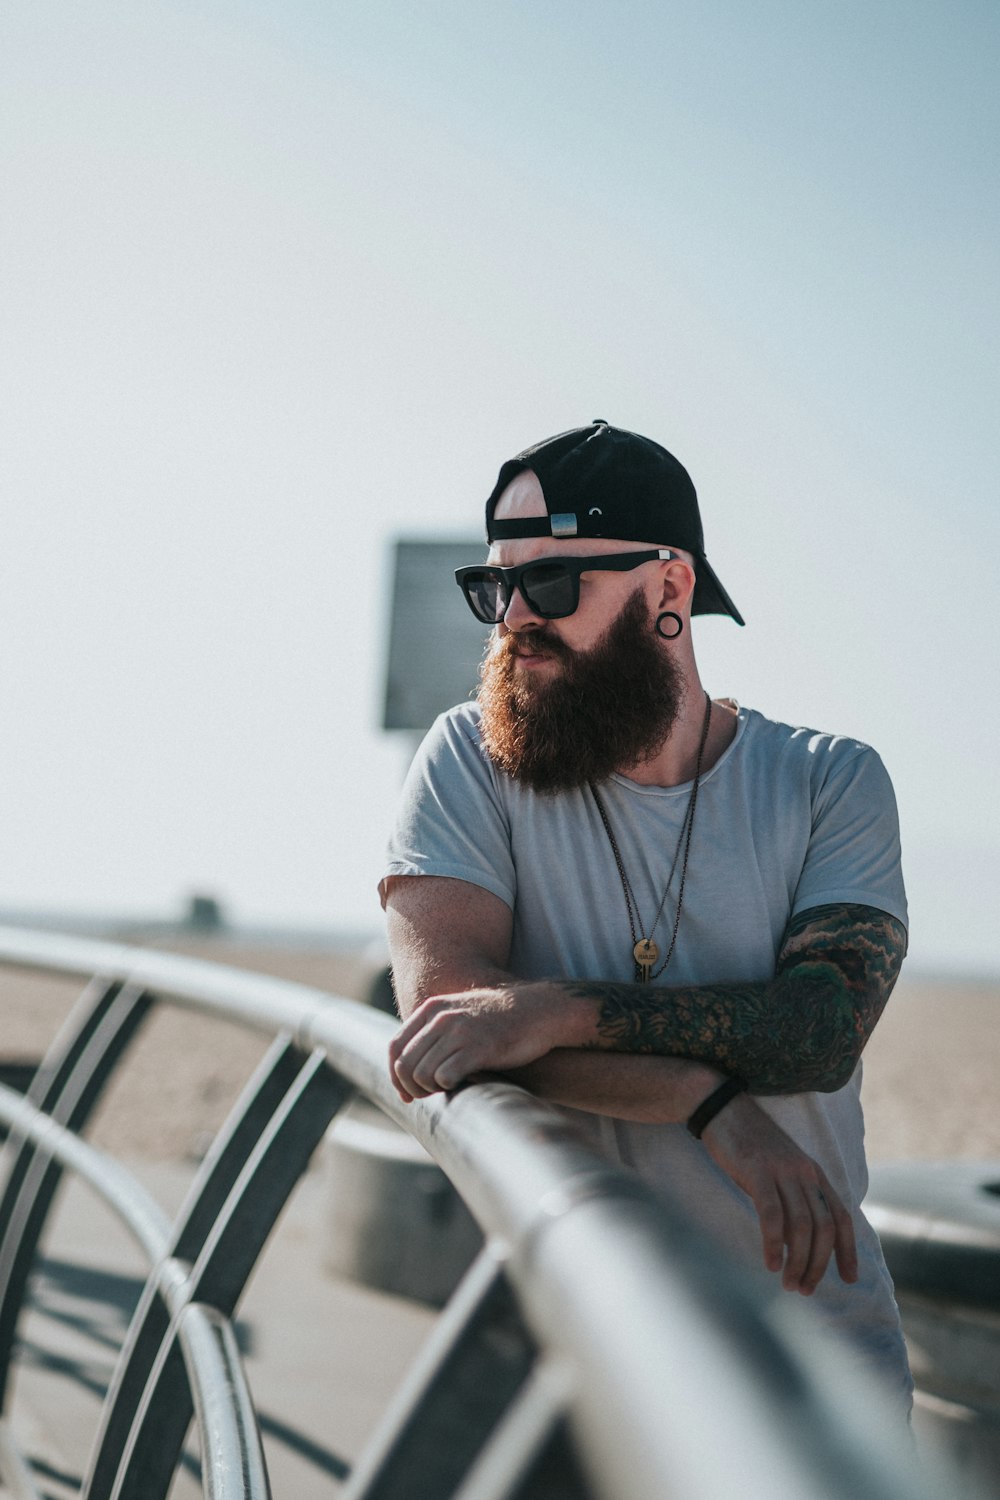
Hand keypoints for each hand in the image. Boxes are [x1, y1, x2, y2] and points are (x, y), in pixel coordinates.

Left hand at [388, 983, 574, 1101]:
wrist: (537, 1011)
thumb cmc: (497, 1022)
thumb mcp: (458, 1015)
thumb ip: (433, 1032)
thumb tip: (406, 1068)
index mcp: (431, 1009)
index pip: (395, 1047)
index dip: (395, 1075)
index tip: (405, 1094)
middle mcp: (441, 1018)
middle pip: (405, 1065)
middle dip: (413, 1088)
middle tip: (430, 1095)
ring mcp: (459, 1031)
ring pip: (421, 1074)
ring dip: (430, 1089)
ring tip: (447, 1088)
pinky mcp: (478, 1048)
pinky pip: (445, 1077)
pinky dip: (447, 1087)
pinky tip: (459, 1084)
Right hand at [700, 1093, 857, 1294]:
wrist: (723, 1107)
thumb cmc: (748, 1145)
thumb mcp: (780, 1170)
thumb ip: (793, 1197)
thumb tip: (797, 1239)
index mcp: (814, 1173)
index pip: (841, 1216)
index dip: (848, 1250)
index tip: (848, 1279)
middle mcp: (805, 1172)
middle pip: (824, 1227)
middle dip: (818, 1264)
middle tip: (804, 1289)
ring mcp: (783, 1170)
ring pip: (802, 1224)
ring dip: (798, 1260)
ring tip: (788, 1283)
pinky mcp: (758, 1170)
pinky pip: (772, 1214)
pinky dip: (774, 1242)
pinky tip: (771, 1262)